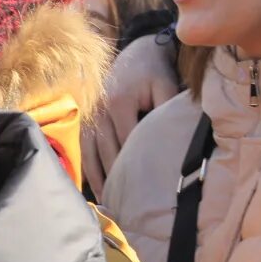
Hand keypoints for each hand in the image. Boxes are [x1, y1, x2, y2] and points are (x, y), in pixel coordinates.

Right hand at [82, 33, 182, 196]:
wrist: (135, 52)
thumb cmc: (155, 71)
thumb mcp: (166, 86)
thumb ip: (167, 110)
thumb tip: (176, 136)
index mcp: (119, 103)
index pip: (128, 142)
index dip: (135, 167)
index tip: (145, 191)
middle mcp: (99, 111)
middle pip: (108, 153)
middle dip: (118, 180)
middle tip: (128, 209)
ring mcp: (90, 117)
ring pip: (92, 155)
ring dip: (100, 180)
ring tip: (110, 206)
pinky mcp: (87, 120)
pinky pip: (85, 150)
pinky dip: (89, 170)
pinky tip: (97, 190)